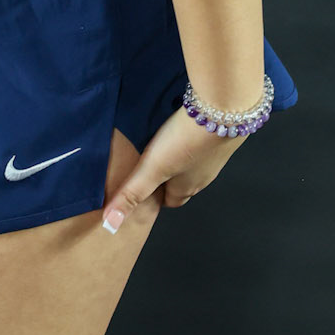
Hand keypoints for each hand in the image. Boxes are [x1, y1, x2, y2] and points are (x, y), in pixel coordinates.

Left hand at [101, 107, 246, 233]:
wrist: (223, 110)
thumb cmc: (185, 142)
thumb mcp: (152, 168)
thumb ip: (132, 193)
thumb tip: (111, 224)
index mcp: (187, 187)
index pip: (172, 201)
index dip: (157, 197)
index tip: (143, 189)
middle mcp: (203, 175)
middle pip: (184, 183)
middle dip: (168, 179)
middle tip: (150, 167)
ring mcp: (214, 154)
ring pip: (194, 163)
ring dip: (180, 158)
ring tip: (163, 145)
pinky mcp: (220, 132)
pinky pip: (203, 141)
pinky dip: (192, 138)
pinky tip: (183, 125)